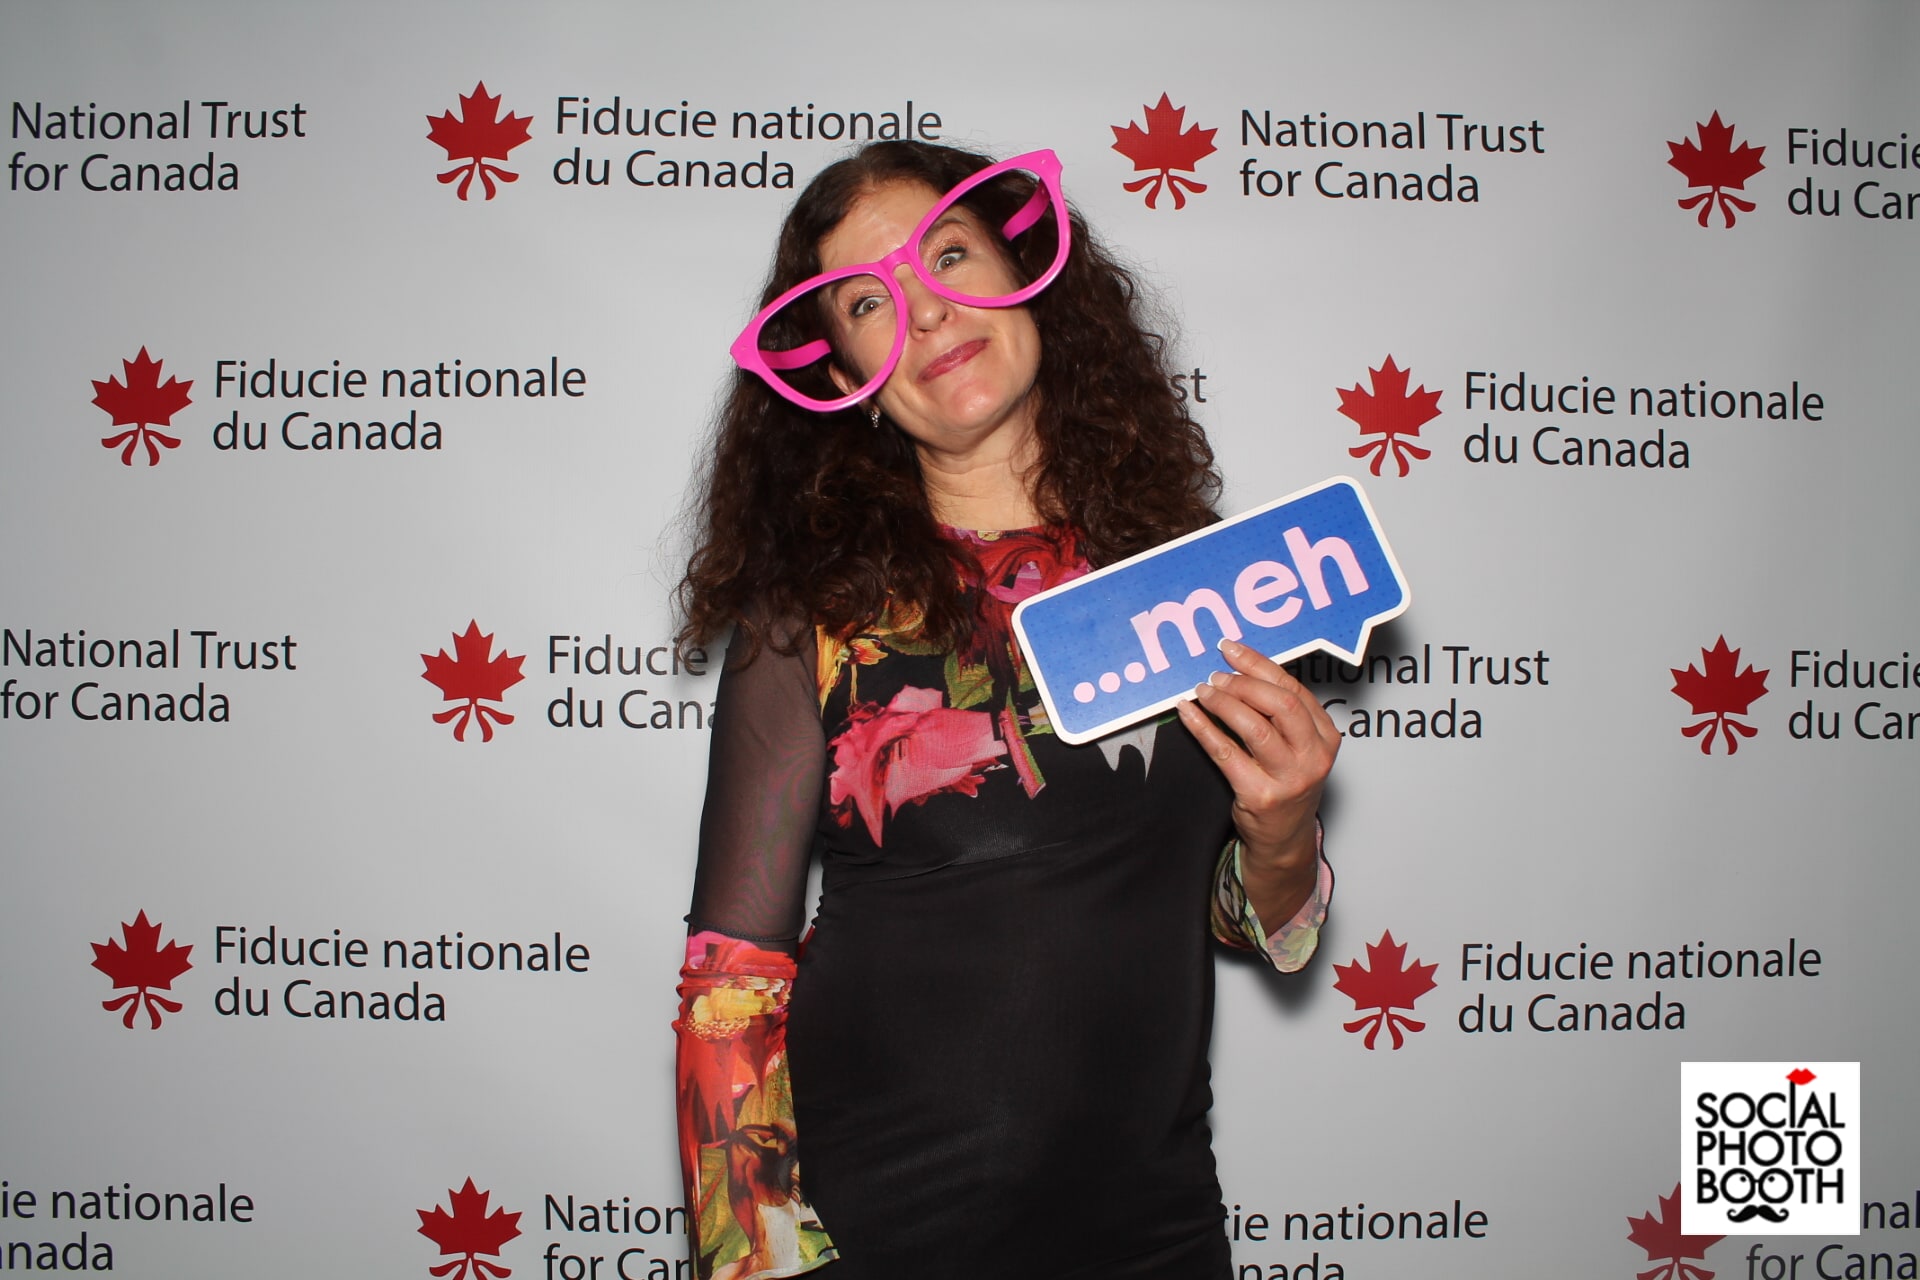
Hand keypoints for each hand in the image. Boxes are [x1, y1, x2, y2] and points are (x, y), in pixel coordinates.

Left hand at [1175, 637, 1339, 923]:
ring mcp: (1289, 778)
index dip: (1259, 665)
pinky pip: (1226, 753)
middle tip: (1217, 676)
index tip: (1231, 650)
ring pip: (1254, 727)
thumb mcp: (1299, 747)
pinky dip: (1203, 728)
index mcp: (1326, 737)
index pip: (1293, 690)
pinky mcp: (1260, 795)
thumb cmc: (1287, 783)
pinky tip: (1189, 714)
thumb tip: (1240, 670)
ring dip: (1224, 703)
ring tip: (1203, 692)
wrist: (1284, 838)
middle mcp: (1313, 756)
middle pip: (1279, 705)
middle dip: (1244, 683)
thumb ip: (1281, 713)